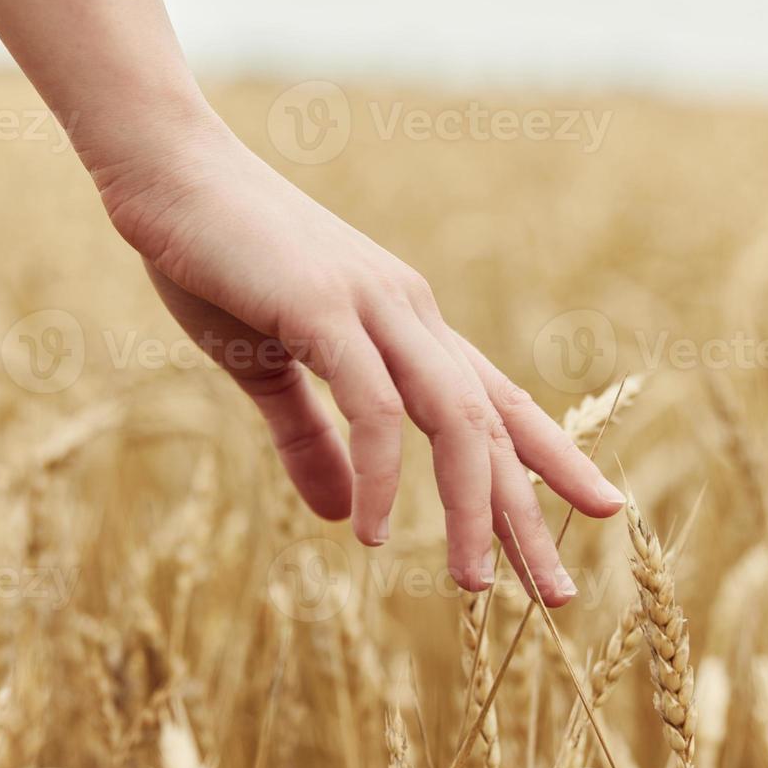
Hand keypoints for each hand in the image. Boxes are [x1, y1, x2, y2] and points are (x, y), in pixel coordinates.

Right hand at [97, 115, 624, 605]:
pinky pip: (372, 403)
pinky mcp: (323, 306)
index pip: (497, 404)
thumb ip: (310, 441)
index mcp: (406, 327)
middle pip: (492, 426)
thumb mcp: (266, 370)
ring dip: (470, 508)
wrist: (167, 172)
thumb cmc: (216, 262)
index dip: (551, 458)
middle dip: (527, 512)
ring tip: (473, 588)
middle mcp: (410, 316)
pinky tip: (371, 531)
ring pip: (453, 419)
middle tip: (559, 595)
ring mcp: (373, 307)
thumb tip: (345, 517)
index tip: (601, 510)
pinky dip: (381, 471)